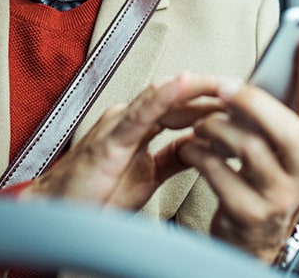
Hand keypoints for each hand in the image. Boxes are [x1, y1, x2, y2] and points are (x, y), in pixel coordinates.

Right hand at [19, 73, 224, 209]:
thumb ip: (172, 158)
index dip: (210, 103)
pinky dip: (165, 95)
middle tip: (242, 88)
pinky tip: (185, 84)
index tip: (240, 101)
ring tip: (225, 82)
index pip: (182, 107)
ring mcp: (120, 124)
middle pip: (178, 97)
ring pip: (164, 97)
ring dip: (197, 87)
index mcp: (138, 126)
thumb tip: (202, 147)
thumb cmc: (93, 195)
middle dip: (211, 92)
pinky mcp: (111, 139)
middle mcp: (130, 118)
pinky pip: (142, 112)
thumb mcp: (147, 176)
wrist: (56, 215)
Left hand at [176, 38, 298, 262]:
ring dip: (217, 127)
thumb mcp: (287, 152)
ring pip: (248, 147)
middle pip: (287, 129)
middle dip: (253, 100)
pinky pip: (219, 173)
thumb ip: (295, 115)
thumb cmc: (266, 182)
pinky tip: (191, 148)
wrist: (252, 240)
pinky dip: (199, 154)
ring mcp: (279, 197)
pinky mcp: (248, 213)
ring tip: (202, 123)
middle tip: (225, 86)